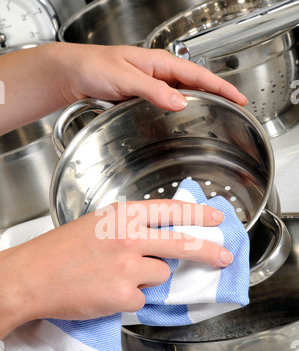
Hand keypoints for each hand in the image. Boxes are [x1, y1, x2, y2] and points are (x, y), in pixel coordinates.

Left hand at [0, 43, 246, 133]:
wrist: (74, 73)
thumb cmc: (94, 67)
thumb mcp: (125, 79)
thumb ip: (153, 90)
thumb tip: (180, 102)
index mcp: (159, 63)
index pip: (199, 75)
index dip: (221, 87)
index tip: (239, 98)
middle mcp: (159, 72)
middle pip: (196, 83)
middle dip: (218, 94)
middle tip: (236, 109)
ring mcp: (153, 83)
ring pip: (185, 92)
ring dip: (203, 102)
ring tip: (220, 114)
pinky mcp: (144, 94)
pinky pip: (170, 101)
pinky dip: (184, 107)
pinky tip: (187, 117)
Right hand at [0, 201, 231, 336]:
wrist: (31, 277)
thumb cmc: (58, 251)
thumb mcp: (96, 225)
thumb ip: (128, 228)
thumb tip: (156, 239)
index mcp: (122, 215)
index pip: (171, 210)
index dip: (198, 214)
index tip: (216, 218)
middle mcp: (130, 237)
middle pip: (183, 243)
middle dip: (209, 250)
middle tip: (225, 255)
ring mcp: (129, 266)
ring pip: (160, 275)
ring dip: (145, 279)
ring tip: (113, 277)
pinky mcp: (125, 294)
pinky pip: (142, 299)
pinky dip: (129, 300)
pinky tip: (106, 293)